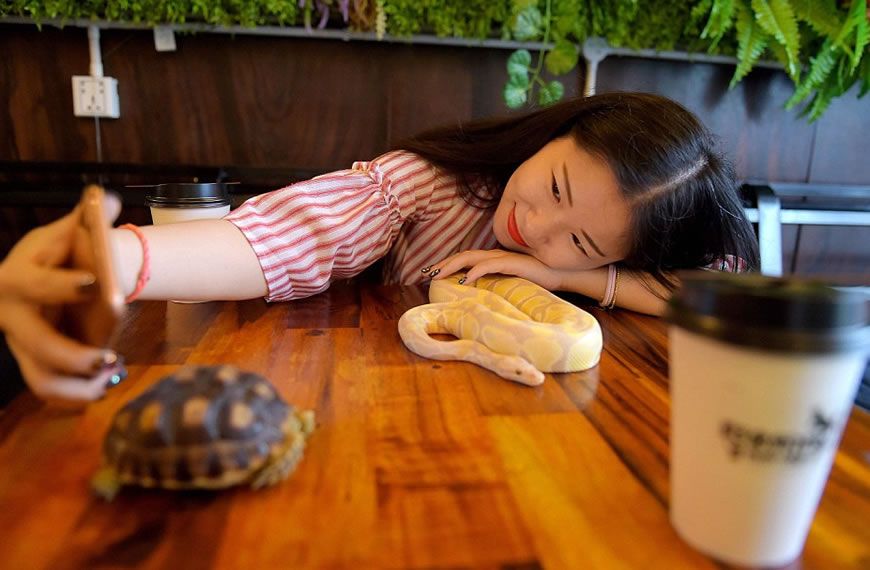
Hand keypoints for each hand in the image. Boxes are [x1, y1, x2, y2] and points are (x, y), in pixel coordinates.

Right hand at [0, 194, 124, 403]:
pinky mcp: (35, 362)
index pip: (38, 284)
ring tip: (110, 376)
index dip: (65, 286)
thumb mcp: (66, 232)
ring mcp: (22, 343)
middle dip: (72, 354)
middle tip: (108, 356)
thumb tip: (104, 199)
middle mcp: (14, 316)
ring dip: (76, 385)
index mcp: (19, 278)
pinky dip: (76, 394)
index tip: (97, 284)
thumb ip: (87, 217)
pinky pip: (50, 389)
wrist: (48, 276)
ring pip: (40, 378)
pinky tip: (104, 385)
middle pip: (37, 343)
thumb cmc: (59, 254)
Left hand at [428, 249, 564, 289]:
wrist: (561, 274)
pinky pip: (490, 265)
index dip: (448, 264)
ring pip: (472, 258)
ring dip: (453, 265)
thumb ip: (495, 286)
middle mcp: (495, 256)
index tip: (431, 273)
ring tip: (438, 274)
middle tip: (427, 273)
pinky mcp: (513, 263)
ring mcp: (503, 258)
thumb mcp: (510, 284)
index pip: (465, 259)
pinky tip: (465, 279)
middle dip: (444, 264)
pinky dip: (476, 271)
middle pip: (463, 256)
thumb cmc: (537, 280)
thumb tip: (479, 297)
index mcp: (493, 260)